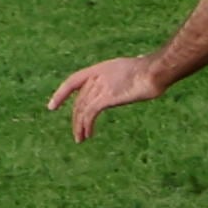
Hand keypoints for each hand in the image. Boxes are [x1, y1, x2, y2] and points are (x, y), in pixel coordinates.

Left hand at [48, 54, 167, 141]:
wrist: (155, 71)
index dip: (61, 94)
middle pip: (79, 100)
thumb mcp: (136, 70)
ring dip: (79, 126)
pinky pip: (89, 114)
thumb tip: (139, 73)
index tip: (52, 106)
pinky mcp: (106, 97)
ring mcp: (100, 86)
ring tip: (80, 139)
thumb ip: (130, 75)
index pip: (73, 81)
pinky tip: (87, 134)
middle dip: (76, 118)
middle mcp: (97, 76)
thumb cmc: (153, 71)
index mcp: (101, 68)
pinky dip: (85, 125)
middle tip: (77, 134)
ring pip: (82, 109)